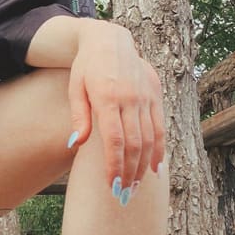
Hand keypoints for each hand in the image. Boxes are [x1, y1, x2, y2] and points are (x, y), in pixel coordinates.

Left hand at [66, 21, 165, 195]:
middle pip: (135, 143)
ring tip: (137, 187)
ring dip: (144, 166)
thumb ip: (78, 116)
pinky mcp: (155, 94)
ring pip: (150, 138)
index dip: (114, 165)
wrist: (109, 39)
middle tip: (124, 195)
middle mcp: (130, 98)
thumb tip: (73, 145)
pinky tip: (155, 168)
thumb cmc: (86, 67)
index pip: (114, 140)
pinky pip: (160, 126)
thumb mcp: (75, 88)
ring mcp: (145, 96)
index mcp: (108, 97)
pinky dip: (160, 149)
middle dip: (130, 172)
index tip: (112, 185)